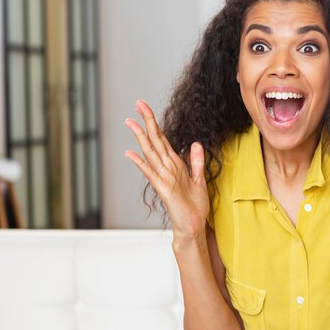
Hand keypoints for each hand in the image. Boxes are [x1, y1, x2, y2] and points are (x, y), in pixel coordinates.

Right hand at [124, 100, 208, 241]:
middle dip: (147, 121)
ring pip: (150, 152)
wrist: (193, 225)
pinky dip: (141, 163)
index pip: (162, 139)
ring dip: (140, 137)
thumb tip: (195, 144)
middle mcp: (166, 168)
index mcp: (174, 164)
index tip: (146, 108)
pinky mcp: (163, 189)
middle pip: (154, 140)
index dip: (155, 123)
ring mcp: (163, 177)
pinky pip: (151, 173)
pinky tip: (130, 154)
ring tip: (130, 122)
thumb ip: (196, 162)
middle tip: (137, 104)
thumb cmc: (194, 206)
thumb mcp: (199, 179)